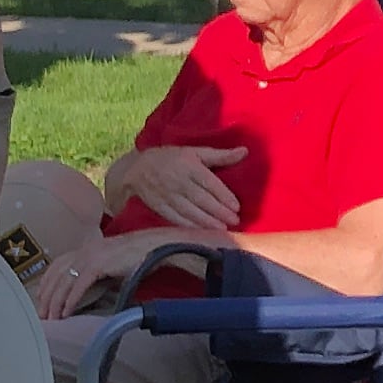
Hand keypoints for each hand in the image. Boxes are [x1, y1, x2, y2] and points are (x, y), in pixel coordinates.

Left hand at [29, 227, 175, 321]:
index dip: (47, 282)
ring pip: (64, 281)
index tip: (42, 298)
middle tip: (43, 314)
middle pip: (56, 274)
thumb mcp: (112, 265)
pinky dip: (70, 299)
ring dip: (56, 301)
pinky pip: (79, 284)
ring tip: (53, 317)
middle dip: (46, 296)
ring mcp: (90, 255)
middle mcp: (84, 250)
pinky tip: (67, 311)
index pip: (57, 265)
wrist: (155, 247)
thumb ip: (98, 274)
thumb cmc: (138, 257)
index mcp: (86, 249)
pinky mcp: (98, 263)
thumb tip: (90, 292)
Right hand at [112, 142, 245, 232]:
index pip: (209, 183)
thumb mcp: (195, 152)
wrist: (137, 168)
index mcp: (189, 166)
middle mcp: (178, 181)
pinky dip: (189, 226)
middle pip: (201, 199)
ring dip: (206, 221)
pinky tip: (202, 232)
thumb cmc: (172, 158)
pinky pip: (176, 218)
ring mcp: (167, 195)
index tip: (236, 206)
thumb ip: (220, 155)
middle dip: (219, 211)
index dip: (223, 196)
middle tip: (234, 221)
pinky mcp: (159, 206)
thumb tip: (245, 151)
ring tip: (222, 228)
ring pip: (189, 211)